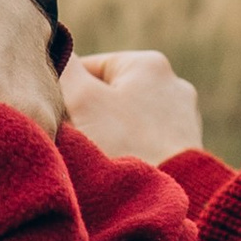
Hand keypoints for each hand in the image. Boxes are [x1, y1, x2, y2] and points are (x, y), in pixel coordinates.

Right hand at [58, 49, 205, 165]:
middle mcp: (173, 83)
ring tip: (101, 157)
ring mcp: (184, 117)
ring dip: (109, 135)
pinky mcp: (187, 147)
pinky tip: (122, 167)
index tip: (60, 119)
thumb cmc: (124, 145)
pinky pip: (145, 140)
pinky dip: (130, 150)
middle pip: (109, 95)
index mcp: (149, 63)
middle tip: (78, 141)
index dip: (66, 94)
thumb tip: (53, 43)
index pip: (88, 68)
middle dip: (89, 116)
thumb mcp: (82, 99)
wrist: (167, 198)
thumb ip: (65, 66)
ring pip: (127, 119)